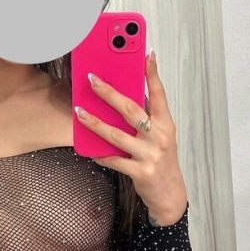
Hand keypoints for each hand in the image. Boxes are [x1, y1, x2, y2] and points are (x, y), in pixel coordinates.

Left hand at [74, 49, 187, 224]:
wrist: (170, 194)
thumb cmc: (161, 160)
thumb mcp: (160, 137)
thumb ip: (147, 119)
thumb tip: (125, 97)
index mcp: (165, 124)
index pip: (159, 94)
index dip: (153, 74)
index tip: (147, 55)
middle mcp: (159, 137)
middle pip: (131, 110)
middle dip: (110, 93)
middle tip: (93, 80)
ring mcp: (150, 155)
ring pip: (117, 135)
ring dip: (95, 123)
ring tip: (79, 112)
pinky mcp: (140, 172)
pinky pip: (115, 160)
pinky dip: (101, 155)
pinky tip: (89, 149)